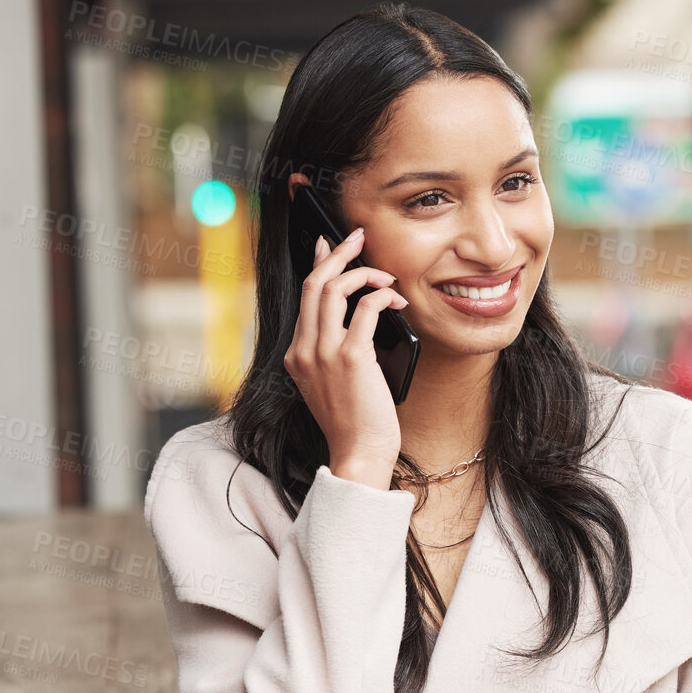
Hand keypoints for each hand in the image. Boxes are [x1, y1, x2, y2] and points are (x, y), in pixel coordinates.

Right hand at [284, 223, 407, 488]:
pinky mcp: (350, 358)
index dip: (318, 265)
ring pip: (333, 288)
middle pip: (314, 283)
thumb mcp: (335, 383)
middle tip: (358, 237)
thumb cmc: (356, 424)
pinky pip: (363, 308)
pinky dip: (381, 296)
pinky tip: (395, 300)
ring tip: (385, 275)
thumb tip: (360, 315)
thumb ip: (335, 352)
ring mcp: (323, 353)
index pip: (304, 298)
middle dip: (338, 253)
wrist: (359, 454)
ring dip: (362, 272)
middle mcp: (304, 350)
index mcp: (297, 356)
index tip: (329, 245)